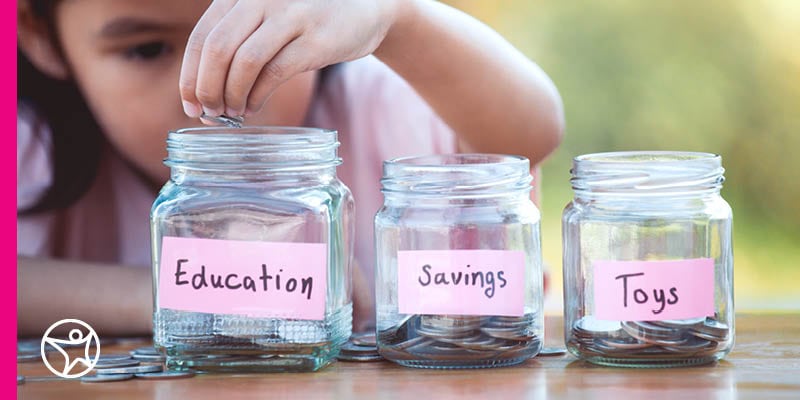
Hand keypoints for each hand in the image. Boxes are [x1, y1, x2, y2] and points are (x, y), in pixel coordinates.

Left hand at [179, 0, 400, 117]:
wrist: (368, 9)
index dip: (190, 75)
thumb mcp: (266, 19)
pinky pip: (274, 73)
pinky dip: (257, 96)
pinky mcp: (316, 40)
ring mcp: (291, 16)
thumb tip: (202, 94)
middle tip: (209, 113)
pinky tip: (253, 107)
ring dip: (232, 95)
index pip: (203, 36)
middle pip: (218, 49)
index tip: (190, 104)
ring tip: (232, 113)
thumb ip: (236, 42)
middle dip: (207, 89)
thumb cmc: (308, 22)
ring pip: (244, 62)